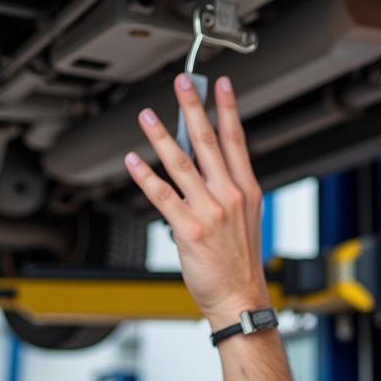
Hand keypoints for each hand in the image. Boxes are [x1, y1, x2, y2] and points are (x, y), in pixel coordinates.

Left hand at [124, 73, 269, 328]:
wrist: (238, 297)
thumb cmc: (240, 260)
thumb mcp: (246, 216)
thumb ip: (228, 185)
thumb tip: (202, 156)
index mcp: (247, 189)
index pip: (236, 139)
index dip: (227, 108)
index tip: (220, 85)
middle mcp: (229, 195)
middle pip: (207, 142)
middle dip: (193, 108)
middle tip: (182, 83)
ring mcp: (209, 211)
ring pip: (181, 163)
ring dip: (161, 135)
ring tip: (147, 115)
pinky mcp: (189, 228)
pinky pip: (162, 196)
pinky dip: (145, 176)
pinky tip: (133, 160)